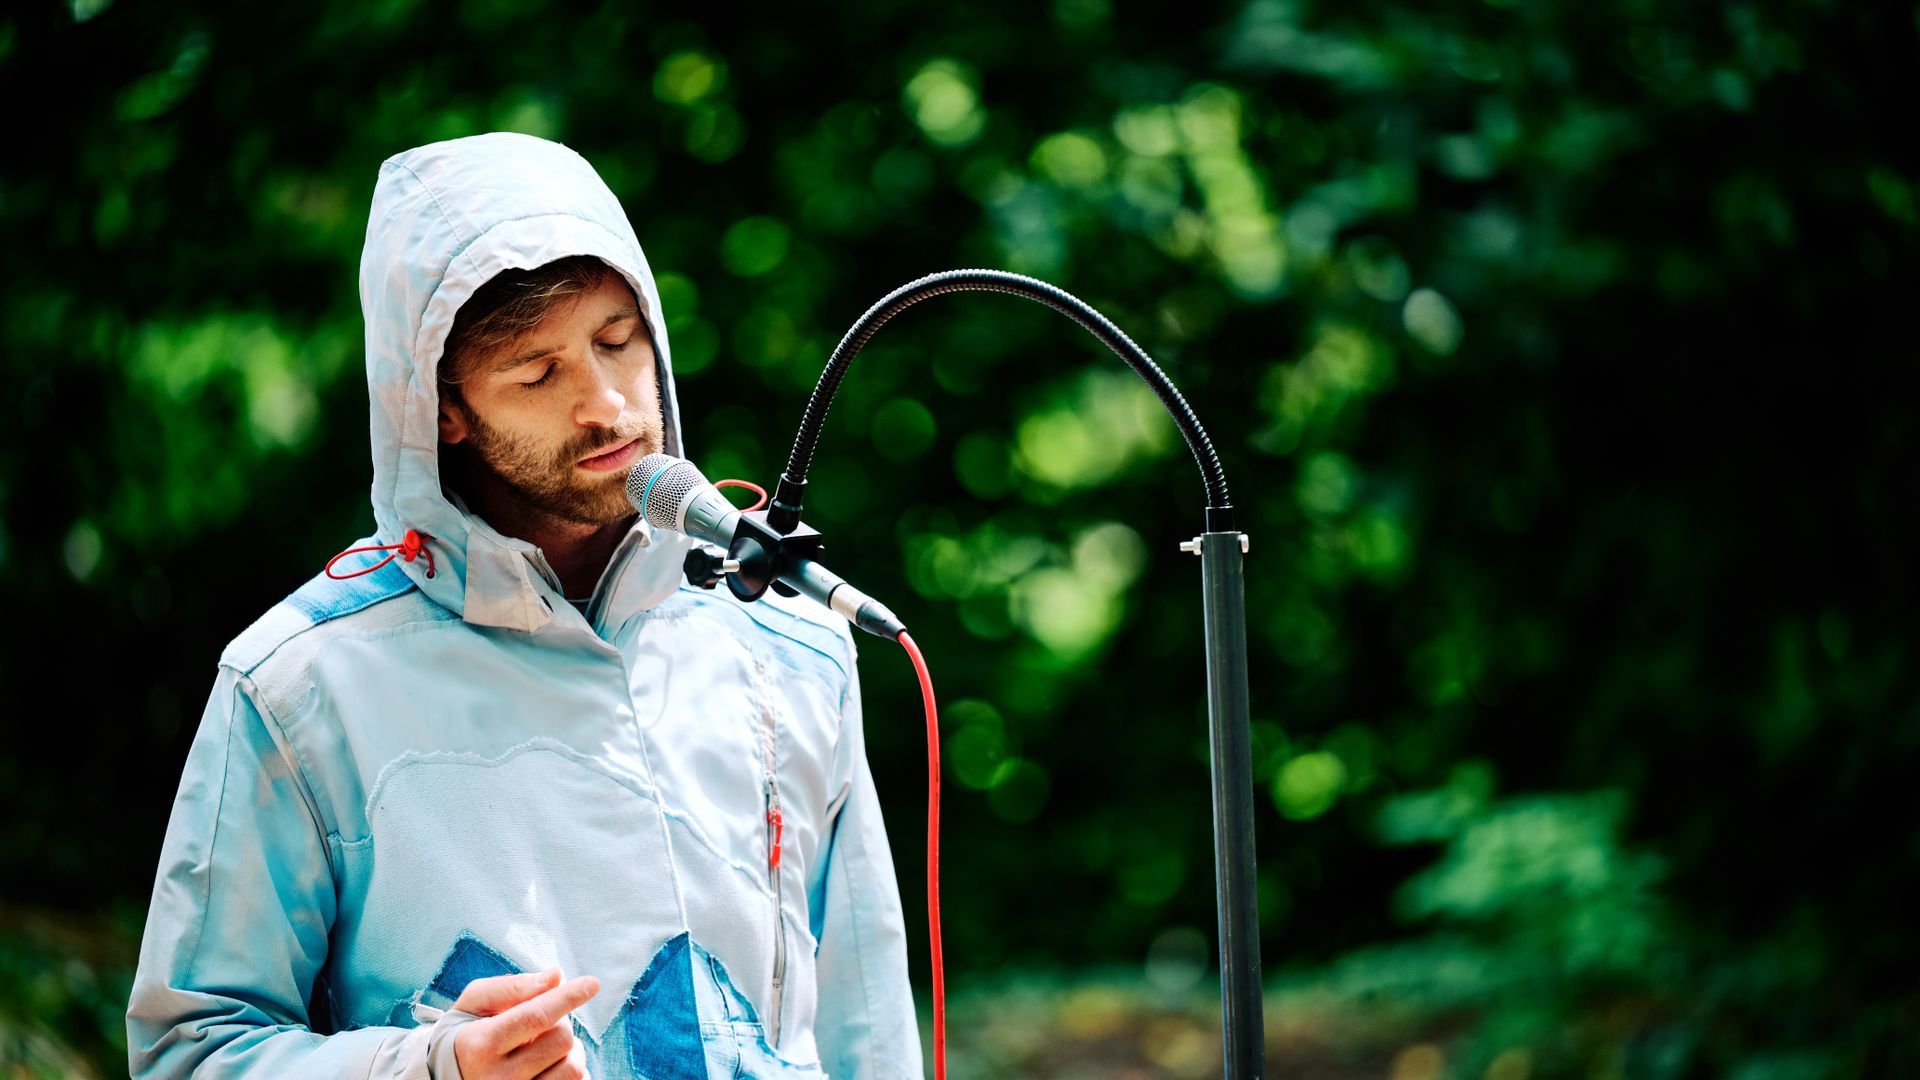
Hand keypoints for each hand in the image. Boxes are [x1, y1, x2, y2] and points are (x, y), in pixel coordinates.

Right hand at [450, 968, 598, 1079]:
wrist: (446, 1076)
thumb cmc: (466, 1032)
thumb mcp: (475, 1002)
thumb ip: (512, 987)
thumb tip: (556, 977)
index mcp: (479, 1045)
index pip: (535, 1017)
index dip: (567, 997)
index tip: (592, 984)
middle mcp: (496, 1079)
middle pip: (561, 1040)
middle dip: (561, 1023)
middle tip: (542, 1025)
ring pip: (572, 1068)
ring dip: (569, 1050)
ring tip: (546, 1046)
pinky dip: (569, 1069)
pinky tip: (550, 1064)